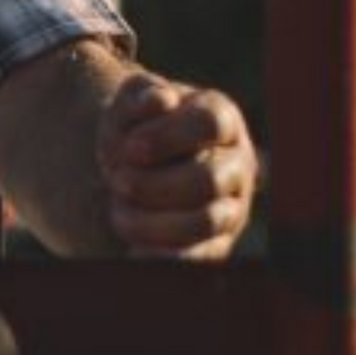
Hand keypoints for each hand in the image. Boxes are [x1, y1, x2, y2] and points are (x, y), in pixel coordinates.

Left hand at [97, 73, 256, 260]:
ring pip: (204, 222)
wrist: (131, 169)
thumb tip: (162, 101)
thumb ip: (140, 95)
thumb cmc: (135, 130)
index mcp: (222, 117)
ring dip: (150, 221)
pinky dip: (160, 256)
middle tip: (118, 181)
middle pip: (209, 179)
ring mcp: (232, 205)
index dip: (168, 137)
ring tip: (117, 212)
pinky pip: (198, 259)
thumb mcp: (128, 105)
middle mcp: (237, 163)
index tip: (130, 148)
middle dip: (153, 184)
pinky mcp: (217, 244)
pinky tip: (130, 250)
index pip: (211, 123)